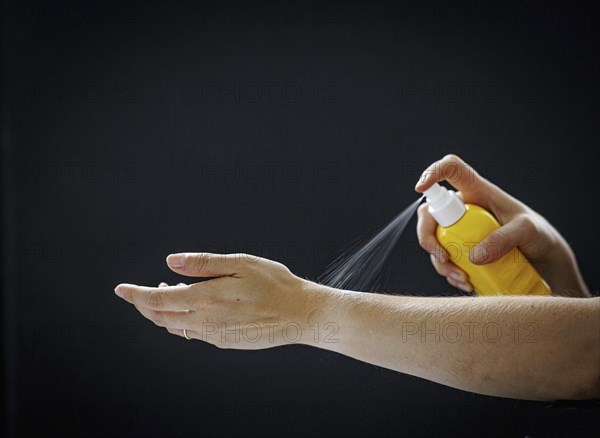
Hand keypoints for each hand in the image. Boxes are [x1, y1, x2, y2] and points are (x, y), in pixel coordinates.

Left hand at [114, 253, 314, 347]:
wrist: (300, 314)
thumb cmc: (274, 283)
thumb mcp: (240, 263)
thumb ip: (204, 264)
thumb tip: (171, 262)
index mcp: (206, 299)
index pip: (158, 299)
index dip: (135, 294)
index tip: (120, 289)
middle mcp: (205, 321)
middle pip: (160, 316)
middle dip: (143, 304)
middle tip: (135, 292)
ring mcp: (214, 335)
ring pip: (174, 326)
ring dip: (160, 313)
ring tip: (161, 294)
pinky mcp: (224, 341)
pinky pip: (192, 333)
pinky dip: (179, 320)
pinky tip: (187, 308)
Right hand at [414, 154, 589, 296]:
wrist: (544, 262)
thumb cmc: (538, 235)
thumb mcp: (528, 231)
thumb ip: (504, 239)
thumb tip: (473, 256)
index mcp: (477, 192)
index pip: (451, 170)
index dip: (433, 172)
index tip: (420, 188)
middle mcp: (463, 209)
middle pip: (430, 214)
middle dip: (427, 237)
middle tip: (442, 257)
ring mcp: (459, 230)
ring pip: (434, 242)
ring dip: (441, 264)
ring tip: (464, 279)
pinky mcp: (460, 251)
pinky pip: (444, 261)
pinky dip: (450, 274)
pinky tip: (467, 283)